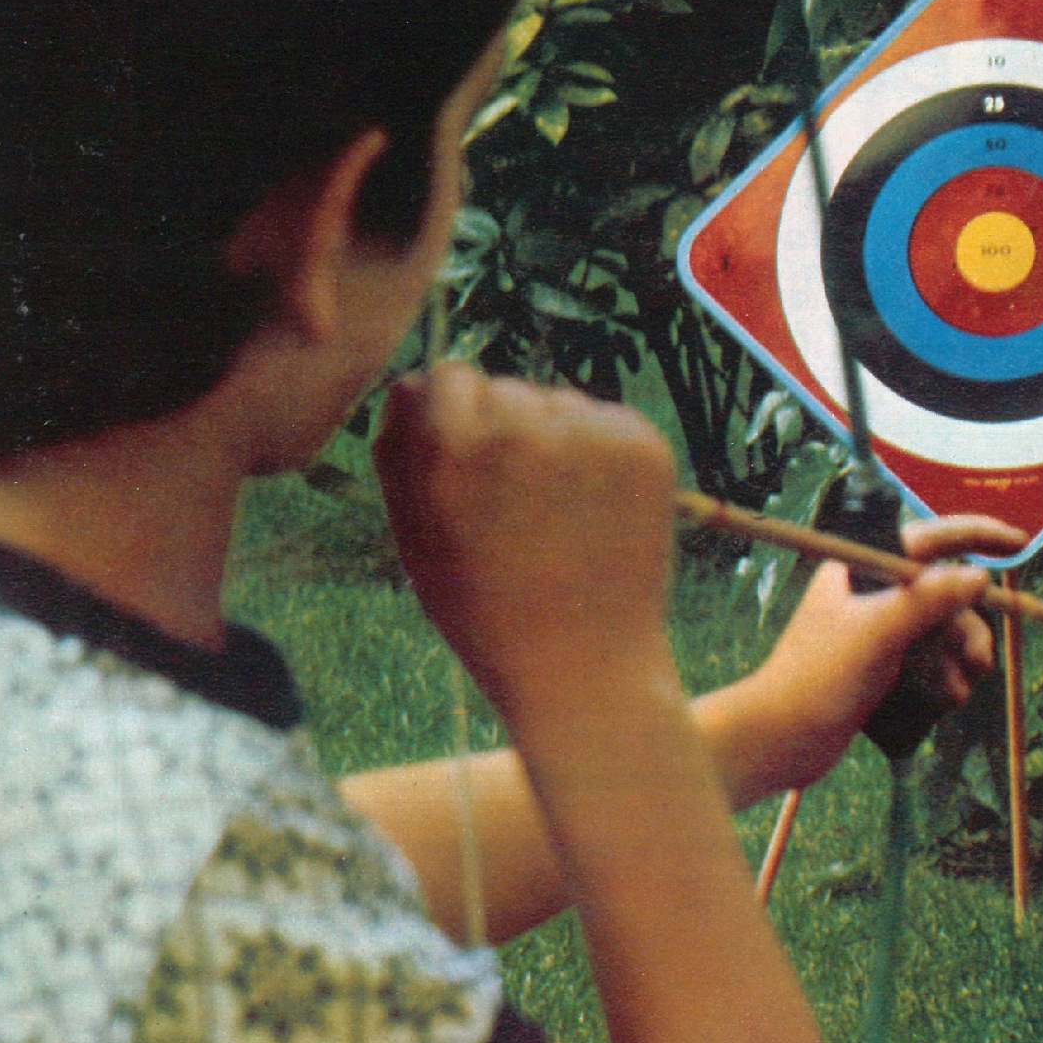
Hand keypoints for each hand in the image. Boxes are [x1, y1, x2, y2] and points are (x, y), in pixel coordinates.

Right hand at [373, 363, 681, 727]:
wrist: (583, 667)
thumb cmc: (483, 607)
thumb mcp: (413, 532)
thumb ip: (399, 447)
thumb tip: (415, 382)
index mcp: (451, 441)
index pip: (446, 374)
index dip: (452, 423)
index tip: (467, 472)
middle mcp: (520, 423)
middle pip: (505, 386)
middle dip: (505, 431)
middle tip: (515, 508)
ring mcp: (589, 432)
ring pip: (558, 403)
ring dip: (555, 441)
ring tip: (556, 518)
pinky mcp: (644, 446)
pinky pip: (608, 423)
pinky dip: (603, 456)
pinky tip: (595, 514)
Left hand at [727, 513, 1017, 799]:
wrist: (780, 739)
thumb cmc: (817, 679)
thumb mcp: (877, 632)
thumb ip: (927, 599)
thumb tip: (977, 575)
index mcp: (861, 567)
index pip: (927, 537)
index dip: (974, 534)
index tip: (1016, 540)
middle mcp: (870, 592)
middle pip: (942, 591)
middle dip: (967, 626)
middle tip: (979, 661)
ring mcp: (874, 629)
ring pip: (939, 630)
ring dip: (957, 658)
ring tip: (958, 690)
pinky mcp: (877, 665)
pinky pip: (926, 659)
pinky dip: (943, 676)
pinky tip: (947, 699)